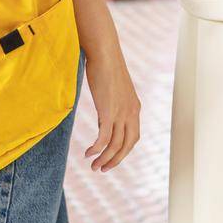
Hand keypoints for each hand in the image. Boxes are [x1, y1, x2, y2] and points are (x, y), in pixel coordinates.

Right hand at [82, 48, 140, 171]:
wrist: (105, 53)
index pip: (133, 137)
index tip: (110, 158)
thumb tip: (103, 121)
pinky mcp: (108, 111)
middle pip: (128, 145)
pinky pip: (104, 138)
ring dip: (104, 159)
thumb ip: (112, 108)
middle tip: (102, 169)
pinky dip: (96, 149)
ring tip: (93, 166)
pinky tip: (88, 153)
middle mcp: (131, 112)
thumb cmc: (106, 68)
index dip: (123, 151)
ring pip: (116, 145)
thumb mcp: (113, 92)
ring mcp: (121, 112)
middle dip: (115, 160)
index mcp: (134, 108)